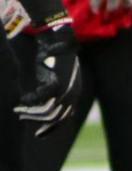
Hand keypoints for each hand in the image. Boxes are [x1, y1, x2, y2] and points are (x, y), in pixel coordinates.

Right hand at [16, 19, 80, 136]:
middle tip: (23, 119)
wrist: (58, 37)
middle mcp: (73, 94)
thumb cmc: (53, 55)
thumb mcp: (55, 75)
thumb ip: (52, 89)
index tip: (38, 133)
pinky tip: (23, 100)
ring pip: (49, 112)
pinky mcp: (57, 83)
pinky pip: (42, 99)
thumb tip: (39, 101)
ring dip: (32, 114)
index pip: (65, 118)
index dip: (51, 128)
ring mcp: (67, 89)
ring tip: (19, 110)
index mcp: (74, 94)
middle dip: (39, 124)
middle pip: (56, 119)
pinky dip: (31, 102)